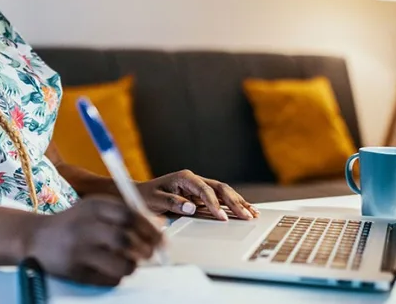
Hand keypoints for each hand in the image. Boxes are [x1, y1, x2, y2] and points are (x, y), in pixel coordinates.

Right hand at [22, 196, 163, 286]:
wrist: (35, 238)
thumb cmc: (74, 224)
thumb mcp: (95, 209)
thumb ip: (125, 213)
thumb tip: (159, 225)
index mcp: (93, 207)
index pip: (129, 216)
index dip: (149, 228)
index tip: (160, 237)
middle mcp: (85, 227)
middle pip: (126, 238)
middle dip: (145, 248)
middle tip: (150, 253)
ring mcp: (79, 251)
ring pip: (121, 263)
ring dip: (133, 265)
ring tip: (130, 262)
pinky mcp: (76, 272)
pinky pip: (109, 279)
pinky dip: (118, 276)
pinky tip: (112, 269)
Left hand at [137, 170, 258, 220]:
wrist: (141, 194)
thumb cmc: (147, 196)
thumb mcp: (155, 200)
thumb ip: (173, 203)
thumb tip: (192, 208)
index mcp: (185, 177)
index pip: (205, 189)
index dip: (214, 204)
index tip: (221, 217)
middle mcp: (195, 180)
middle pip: (220, 188)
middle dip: (234, 202)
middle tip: (246, 216)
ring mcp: (200, 187)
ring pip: (225, 193)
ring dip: (239, 203)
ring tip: (253, 213)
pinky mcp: (202, 196)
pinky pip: (221, 199)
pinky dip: (234, 205)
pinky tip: (246, 210)